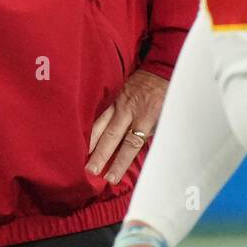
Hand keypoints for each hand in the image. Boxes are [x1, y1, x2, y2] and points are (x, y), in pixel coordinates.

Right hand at [86, 69, 167, 183]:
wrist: (162, 68)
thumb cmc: (166, 95)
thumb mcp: (165, 116)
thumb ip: (150, 133)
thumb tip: (135, 151)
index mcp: (146, 116)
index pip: (131, 144)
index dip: (120, 162)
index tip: (111, 177)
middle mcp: (130, 109)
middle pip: (112, 136)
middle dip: (100, 155)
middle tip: (90, 170)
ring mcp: (119, 100)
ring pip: (101, 123)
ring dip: (91, 141)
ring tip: (81, 155)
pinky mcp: (114, 94)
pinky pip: (100, 111)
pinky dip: (91, 123)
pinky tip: (81, 133)